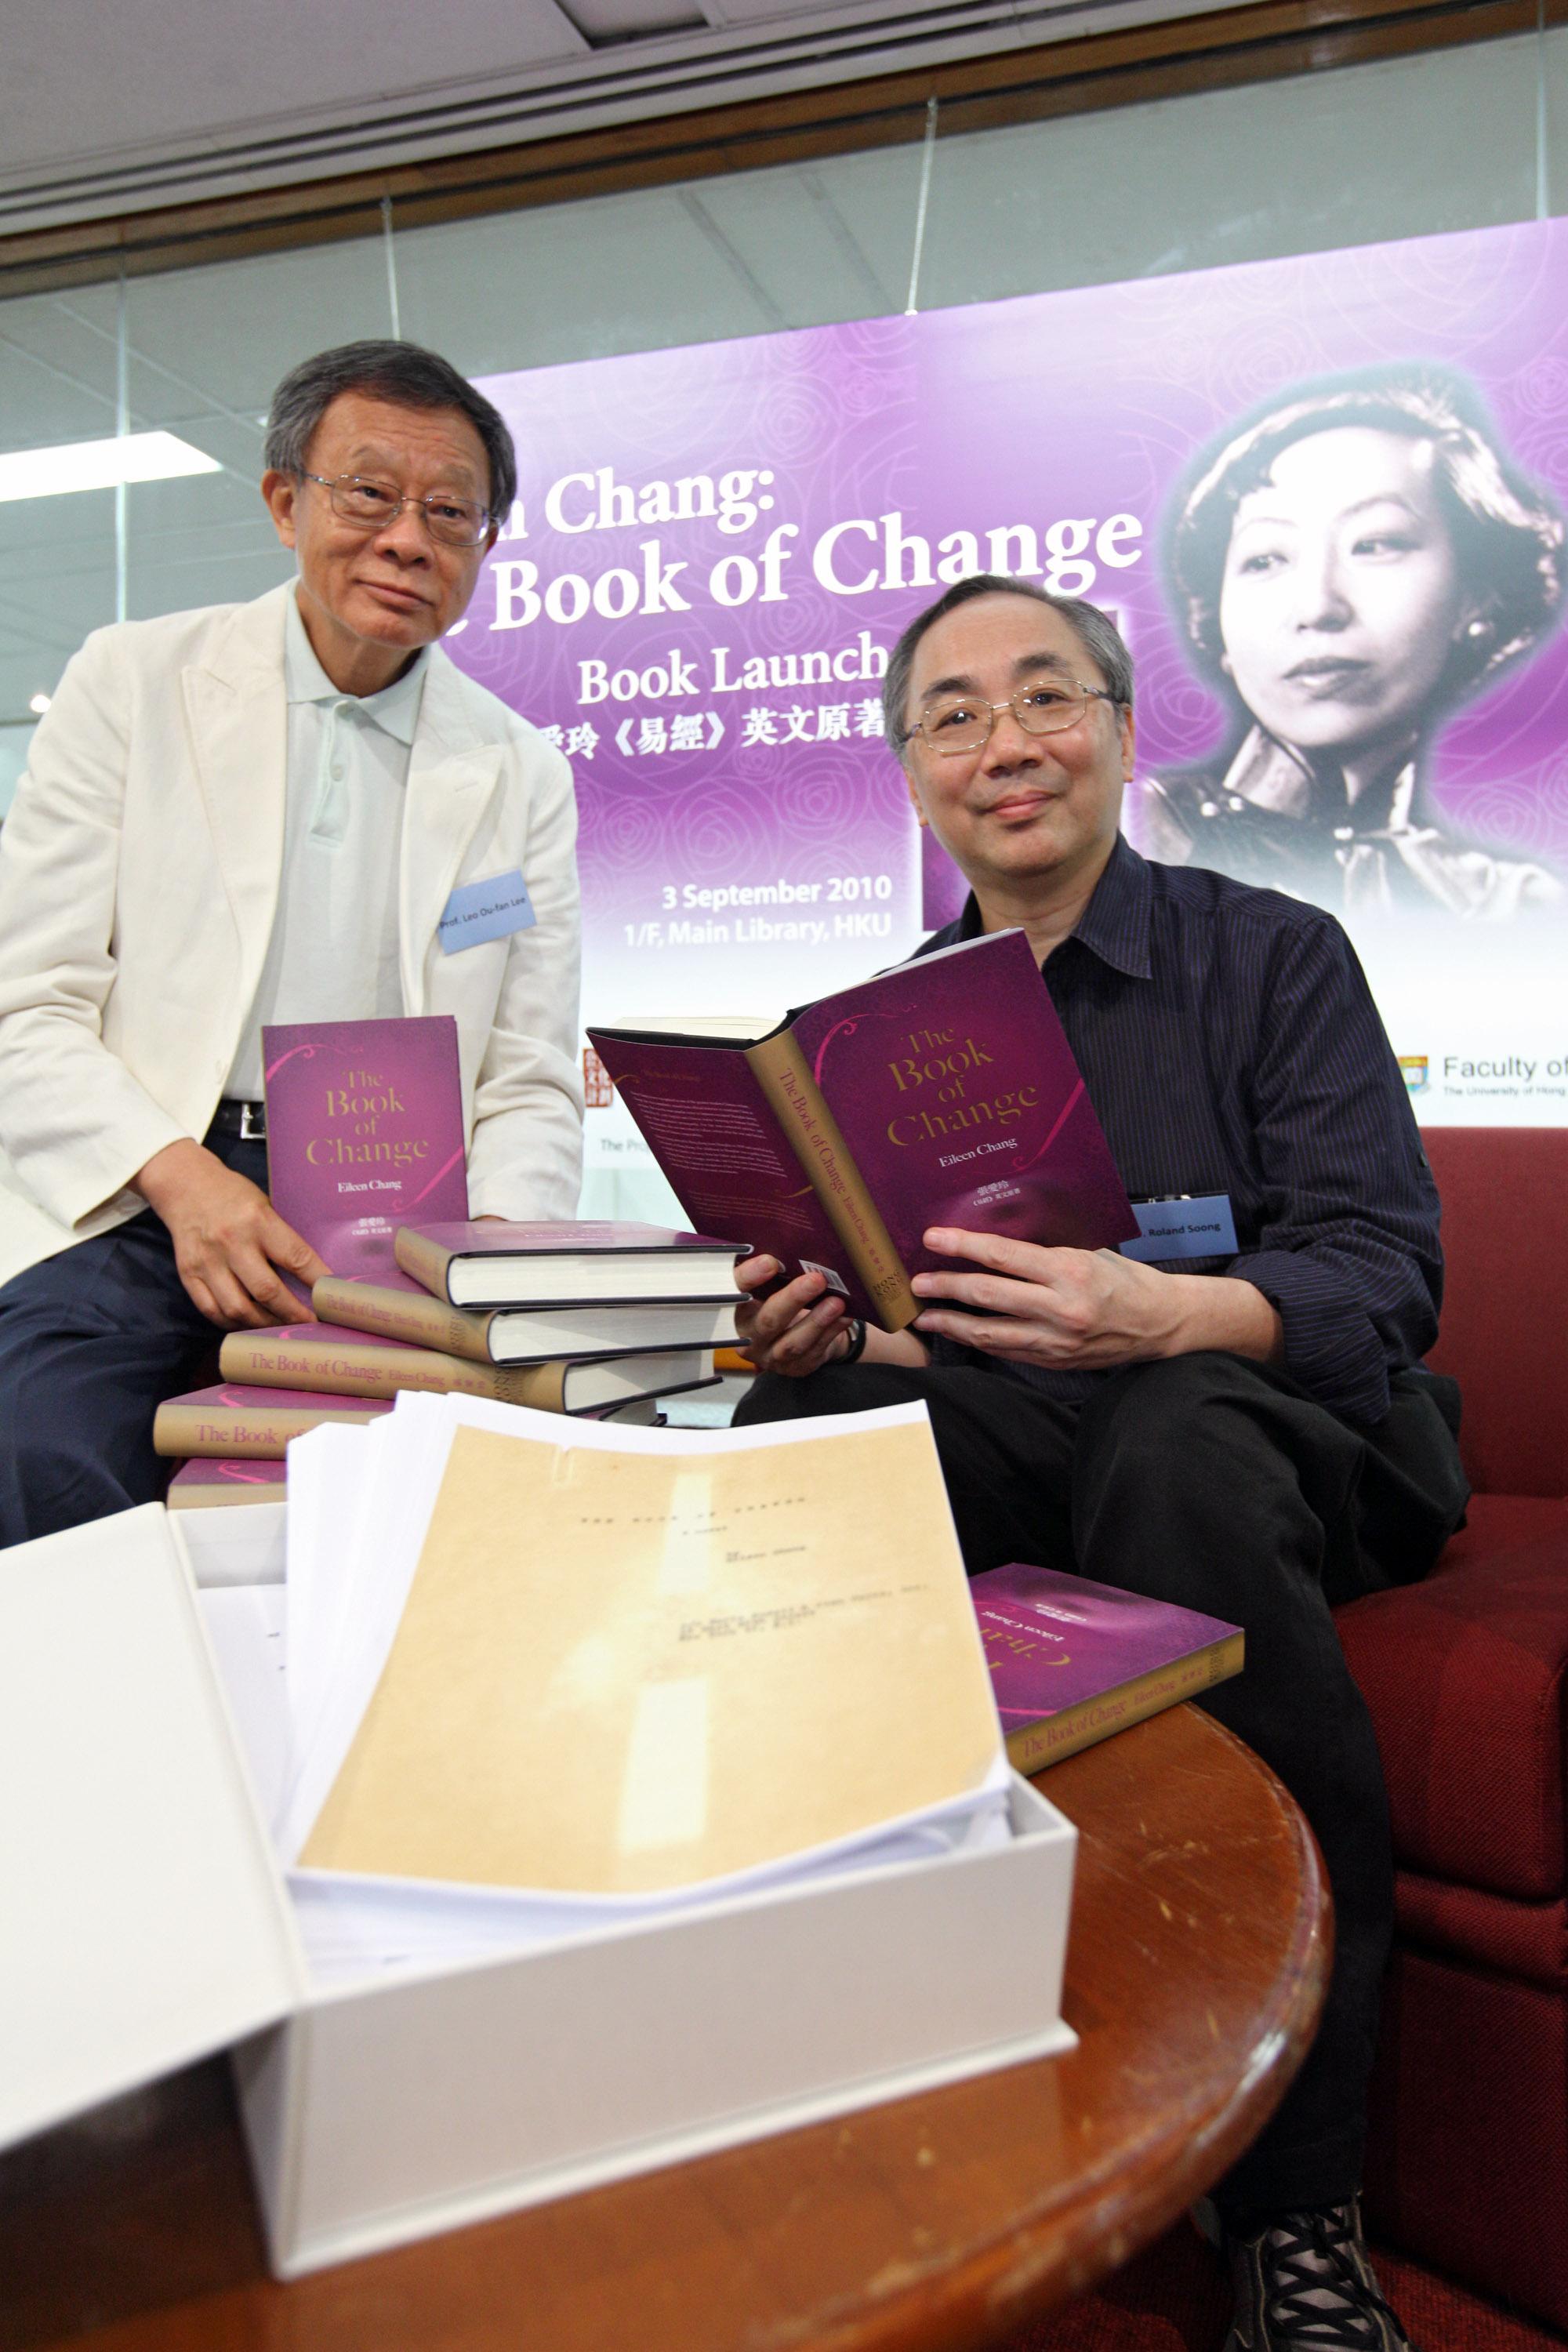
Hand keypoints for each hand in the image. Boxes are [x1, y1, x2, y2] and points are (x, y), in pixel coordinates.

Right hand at [132, 1139, 329, 1328]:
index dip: (316, 1282)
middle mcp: (231, 1242)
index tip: (331, 1300)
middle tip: (309, 1323)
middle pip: (266, 1291)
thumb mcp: (265, 1205)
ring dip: (264, 1323)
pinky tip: (249, 1322)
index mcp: (257, 1220)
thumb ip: (282, 1238)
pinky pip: (212, 1311)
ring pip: (238, 1308)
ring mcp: (207, 1261)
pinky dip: (233, 1323)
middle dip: (292, 1313)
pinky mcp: (188, 1274)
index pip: (295, 1258)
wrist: (185, 1187)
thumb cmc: (234, 1196)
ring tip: (280, 1326)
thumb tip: (312, 1276)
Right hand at [734, 1254, 856, 1378]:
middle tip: (816, 1279)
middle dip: (793, 1299)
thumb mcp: (765, 1286)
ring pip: (793, 1342)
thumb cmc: (776, 1299)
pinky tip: (844, 1316)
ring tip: (836, 1302)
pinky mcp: (795, 1367)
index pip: (733, 1292)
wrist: (795, 1334)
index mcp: (734, 1310)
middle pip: (767, 1321)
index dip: (749, 1278)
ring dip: (817, 1321)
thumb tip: (787, 1244)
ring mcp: (771, 1356)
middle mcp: (748, 1338)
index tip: (770, 1262)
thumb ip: (767, 1270)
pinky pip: (815, 1350)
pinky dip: (832, 1331)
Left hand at [912, 1227, 1281, 1370]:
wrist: (1163, 1323)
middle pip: (989, 1294)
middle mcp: (1061, 1307)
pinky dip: (978, 1340)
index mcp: (1070, 1270)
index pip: (1004, 1255)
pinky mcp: (1055, 1361)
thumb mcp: (1089, 1252)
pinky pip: (1006, 1350)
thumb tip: (992, 1241)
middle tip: (917, 1280)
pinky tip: (958, 1332)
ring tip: (924, 1315)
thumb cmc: (1124, 1279)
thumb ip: (1044, 1252)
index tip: (934, 1238)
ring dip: (952, 1322)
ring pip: (990, 1331)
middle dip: (947, 1286)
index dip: (964, 1246)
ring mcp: (1057, 1339)